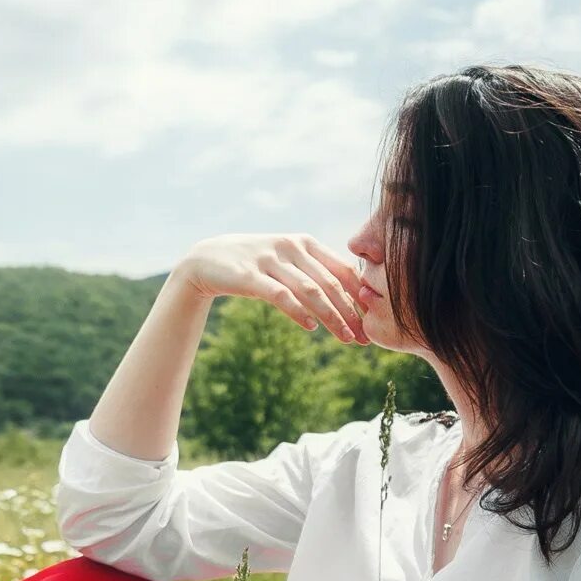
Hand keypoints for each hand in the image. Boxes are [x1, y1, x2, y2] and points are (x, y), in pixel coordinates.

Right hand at [175, 233, 379, 344]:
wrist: (208, 259)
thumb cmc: (255, 264)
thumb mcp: (286, 262)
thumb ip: (314, 272)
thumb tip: (350, 296)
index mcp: (305, 243)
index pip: (341, 269)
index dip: (359, 296)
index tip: (372, 319)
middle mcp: (290, 247)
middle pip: (329, 283)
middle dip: (350, 312)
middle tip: (364, 338)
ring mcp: (269, 260)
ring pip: (309, 291)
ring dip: (331, 317)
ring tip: (345, 338)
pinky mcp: (249, 276)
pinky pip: (280, 295)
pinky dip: (298, 312)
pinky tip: (311, 327)